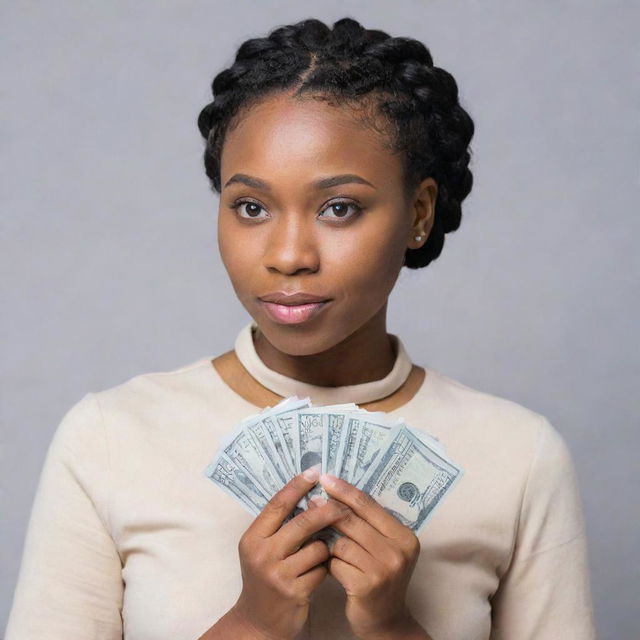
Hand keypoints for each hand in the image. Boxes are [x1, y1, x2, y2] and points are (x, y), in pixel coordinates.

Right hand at [230, 468, 351, 639]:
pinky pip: (322, 569)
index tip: (314, 470)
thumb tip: (309, 494)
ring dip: (326, 546)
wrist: (259, 622)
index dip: (297, 486)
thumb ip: (279, 526)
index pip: (277, 505)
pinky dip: (327, 567)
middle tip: (342, 503)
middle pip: (302, 522)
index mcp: (253, 538)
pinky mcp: (294, 592)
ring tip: (325, 549)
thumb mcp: (262, 550)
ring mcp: (278, 574)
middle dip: (326, 511)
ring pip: (317, 547)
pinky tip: (323, 570)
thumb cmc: (265, 578)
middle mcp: (262, 554)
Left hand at [311, 474, 427, 639]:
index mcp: (404, 536)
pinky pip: (336, 563)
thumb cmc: (379, 578)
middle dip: (328, 510)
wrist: (386, 622)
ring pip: (341, 542)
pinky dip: (329, 564)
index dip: (345, 490)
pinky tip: (329, 568)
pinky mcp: (366, 585)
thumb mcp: (383, 549)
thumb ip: (367, 525)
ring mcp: (384, 569)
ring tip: (323, 546)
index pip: (369, 504)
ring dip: (328, 544)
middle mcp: (398, 551)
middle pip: (353, 520)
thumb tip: (334, 494)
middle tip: (309, 502)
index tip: (325, 478)